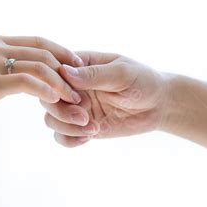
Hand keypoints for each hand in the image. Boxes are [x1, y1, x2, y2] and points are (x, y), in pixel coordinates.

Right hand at [0, 35, 83, 124]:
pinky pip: (26, 82)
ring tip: (73, 99)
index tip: (77, 65)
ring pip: (40, 66)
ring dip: (61, 83)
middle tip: (81, 86)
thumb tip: (21, 74)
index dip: (62, 51)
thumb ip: (0, 66)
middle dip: (67, 69)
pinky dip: (45, 89)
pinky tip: (54, 100)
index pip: (39, 40)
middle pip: (44, 51)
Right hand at [41, 51, 170, 146]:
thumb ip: (95, 74)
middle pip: (47, 98)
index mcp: (79, 66)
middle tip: (84, 117)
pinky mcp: (82, 126)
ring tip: (92, 129)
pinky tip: (89, 138)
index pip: (52, 72)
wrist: (159, 105)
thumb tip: (64, 73)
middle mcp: (73, 87)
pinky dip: (70, 140)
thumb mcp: (122, 74)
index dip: (56, 86)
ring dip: (66, 127)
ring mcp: (76, 107)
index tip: (76, 95)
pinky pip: (62, 136)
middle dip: (61, 111)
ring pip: (51, 119)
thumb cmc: (142, 81)